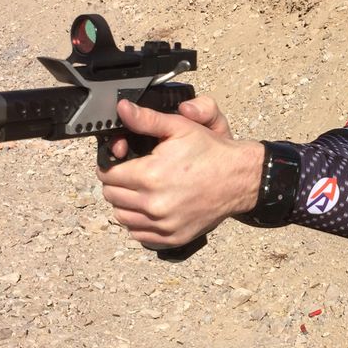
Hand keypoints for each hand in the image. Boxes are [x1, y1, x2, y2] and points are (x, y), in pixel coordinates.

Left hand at [97, 99, 262, 248]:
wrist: (240, 179)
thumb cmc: (211, 152)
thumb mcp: (180, 127)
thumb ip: (146, 119)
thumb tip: (122, 109)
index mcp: (150, 175)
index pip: (107, 175)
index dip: (111, 165)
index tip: (122, 161)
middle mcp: (154, 204)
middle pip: (112, 196)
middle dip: (117, 183)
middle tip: (134, 174)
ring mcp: (163, 224)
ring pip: (122, 218)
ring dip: (126, 204)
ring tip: (141, 191)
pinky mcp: (172, 237)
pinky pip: (139, 235)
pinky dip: (140, 223)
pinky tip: (152, 209)